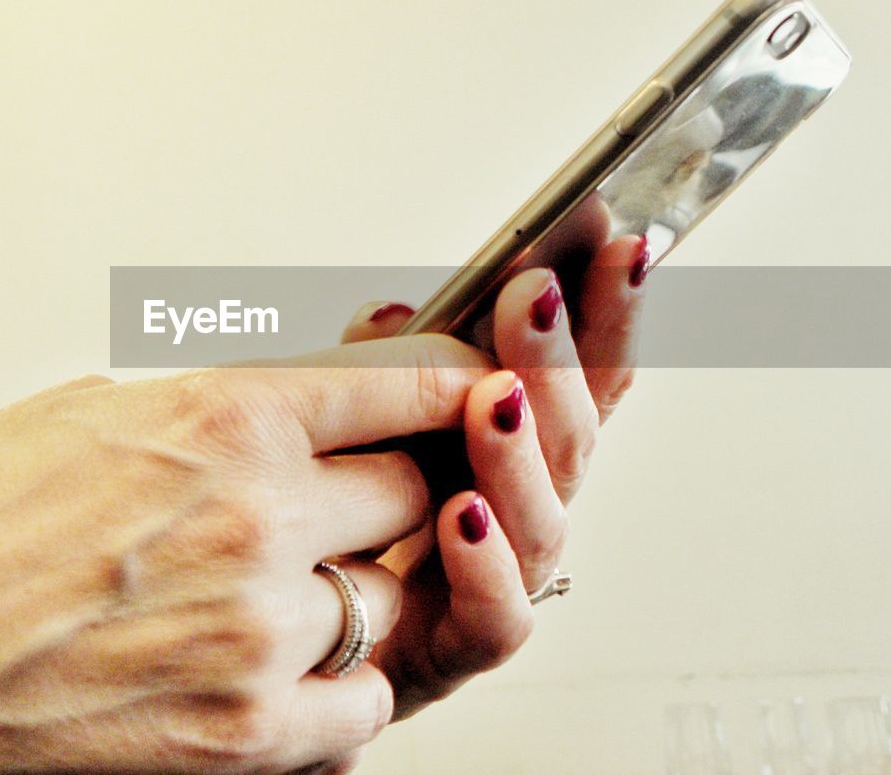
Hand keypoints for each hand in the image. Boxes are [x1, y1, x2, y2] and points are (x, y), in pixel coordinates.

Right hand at [0, 335, 502, 772]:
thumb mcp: (91, 411)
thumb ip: (212, 406)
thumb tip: (292, 406)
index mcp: (222, 415)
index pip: (396, 385)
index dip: (447, 385)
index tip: (475, 389)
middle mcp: (256, 516)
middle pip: (410, 492)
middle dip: (392, 492)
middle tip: (354, 501)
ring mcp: (257, 629)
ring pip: (389, 598)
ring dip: (355, 592)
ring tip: (283, 589)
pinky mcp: (242, 730)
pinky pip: (363, 701)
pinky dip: (342, 684)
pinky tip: (291, 665)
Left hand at [339, 236, 647, 721]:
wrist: (275, 634)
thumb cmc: (330, 520)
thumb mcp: (346, 421)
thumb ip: (375, 370)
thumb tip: (388, 313)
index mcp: (504, 449)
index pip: (576, 376)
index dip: (604, 312)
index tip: (616, 240)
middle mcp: (515, 510)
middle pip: (570, 438)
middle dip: (557, 362)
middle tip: (535, 296)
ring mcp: (495, 580)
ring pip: (542, 523)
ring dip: (522, 453)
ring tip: (497, 398)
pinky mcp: (454, 650)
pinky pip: (495, 618)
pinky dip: (487, 567)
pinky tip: (465, 517)